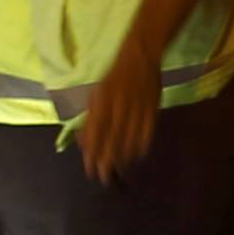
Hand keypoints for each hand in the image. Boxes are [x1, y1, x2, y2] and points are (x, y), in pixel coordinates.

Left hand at [81, 37, 159, 184]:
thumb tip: (82, 140)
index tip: (89, 169)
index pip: (95, 133)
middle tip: (103, 178)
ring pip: (129, 140)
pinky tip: (137, 156)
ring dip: (123, 157)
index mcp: (102, 101)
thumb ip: (90, 117)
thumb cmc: (114, 75)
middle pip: (112, 140)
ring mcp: (137, 108)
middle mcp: (118, 106)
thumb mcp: (97, 93)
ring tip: (118, 170)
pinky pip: (146, 133)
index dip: (92, 153)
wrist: (140, 56)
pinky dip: (141, 147)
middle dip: (106, 161)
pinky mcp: (151, 109)